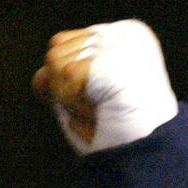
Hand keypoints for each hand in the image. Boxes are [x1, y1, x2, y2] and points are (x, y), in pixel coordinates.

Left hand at [32, 19, 178, 155]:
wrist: (148, 154)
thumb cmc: (120, 132)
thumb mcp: (85, 103)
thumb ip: (60, 84)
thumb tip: (40, 76)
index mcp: (123, 39)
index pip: (64, 43)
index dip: (62, 79)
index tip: (91, 103)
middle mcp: (123, 33)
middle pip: (56, 49)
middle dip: (64, 89)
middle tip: (97, 109)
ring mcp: (119, 43)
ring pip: (56, 60)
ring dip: (68, 97)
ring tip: (98, 109)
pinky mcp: (113, 57)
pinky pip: (66, 74)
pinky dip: (73, 101)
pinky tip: (97, 110)